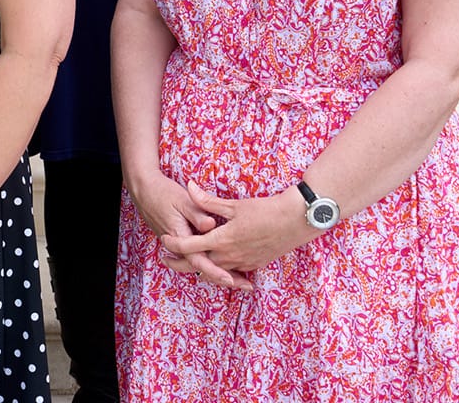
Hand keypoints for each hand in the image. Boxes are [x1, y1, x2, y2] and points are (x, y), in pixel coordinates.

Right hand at [126, 168, 248, 290]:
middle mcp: (179, 246)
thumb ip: (197, 213)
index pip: (199, 260)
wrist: (144, 191)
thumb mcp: (181, 200)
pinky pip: (197, 258)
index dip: (215, 271)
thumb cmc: (163, 193)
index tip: (230, 279)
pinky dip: (212, 263)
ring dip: (220, 273)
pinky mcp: (181, 242)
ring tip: (241, 281)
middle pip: (202, 268)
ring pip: (200, 265)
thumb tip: (211, 224)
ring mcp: (179, 246)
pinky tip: (227, 265)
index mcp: (180, 236)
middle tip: (246, 286)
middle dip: (224, 278)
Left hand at [158, 182, 316, 283]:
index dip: (173, 244)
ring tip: (186, 261)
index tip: (163, 240)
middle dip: (179, 263)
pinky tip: (214, 264)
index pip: (189, 247)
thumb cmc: (265, 210)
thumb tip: (189, 186)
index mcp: (222, 240)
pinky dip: (219, 270)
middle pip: (198, 265)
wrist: (296, 221)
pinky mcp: (254, 265)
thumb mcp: (234, 204)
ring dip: (199, 267)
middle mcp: (230, 257)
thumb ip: (208, 200)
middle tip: (165, 259)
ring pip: (214, 271)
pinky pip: (231, 272)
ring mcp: (243, 263)